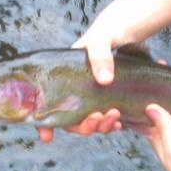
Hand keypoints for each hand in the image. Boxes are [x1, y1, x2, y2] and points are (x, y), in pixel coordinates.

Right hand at [37, 18, 125, 142]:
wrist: (126, 33)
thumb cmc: (106, 33)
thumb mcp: (101, 40)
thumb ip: (100, 55)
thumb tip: (105, 80)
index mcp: (64, 79)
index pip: (47, 104)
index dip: (45, 123)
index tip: (47, 137)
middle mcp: (75, 92)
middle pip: (71, 121)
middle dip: (83, 126)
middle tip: (98, 118)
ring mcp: (92, 98)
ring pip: (89, 123)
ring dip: (100, 127)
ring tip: (115, 118)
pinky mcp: (109, 100)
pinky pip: (106, 120)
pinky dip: (111, 125)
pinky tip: (121, 123)